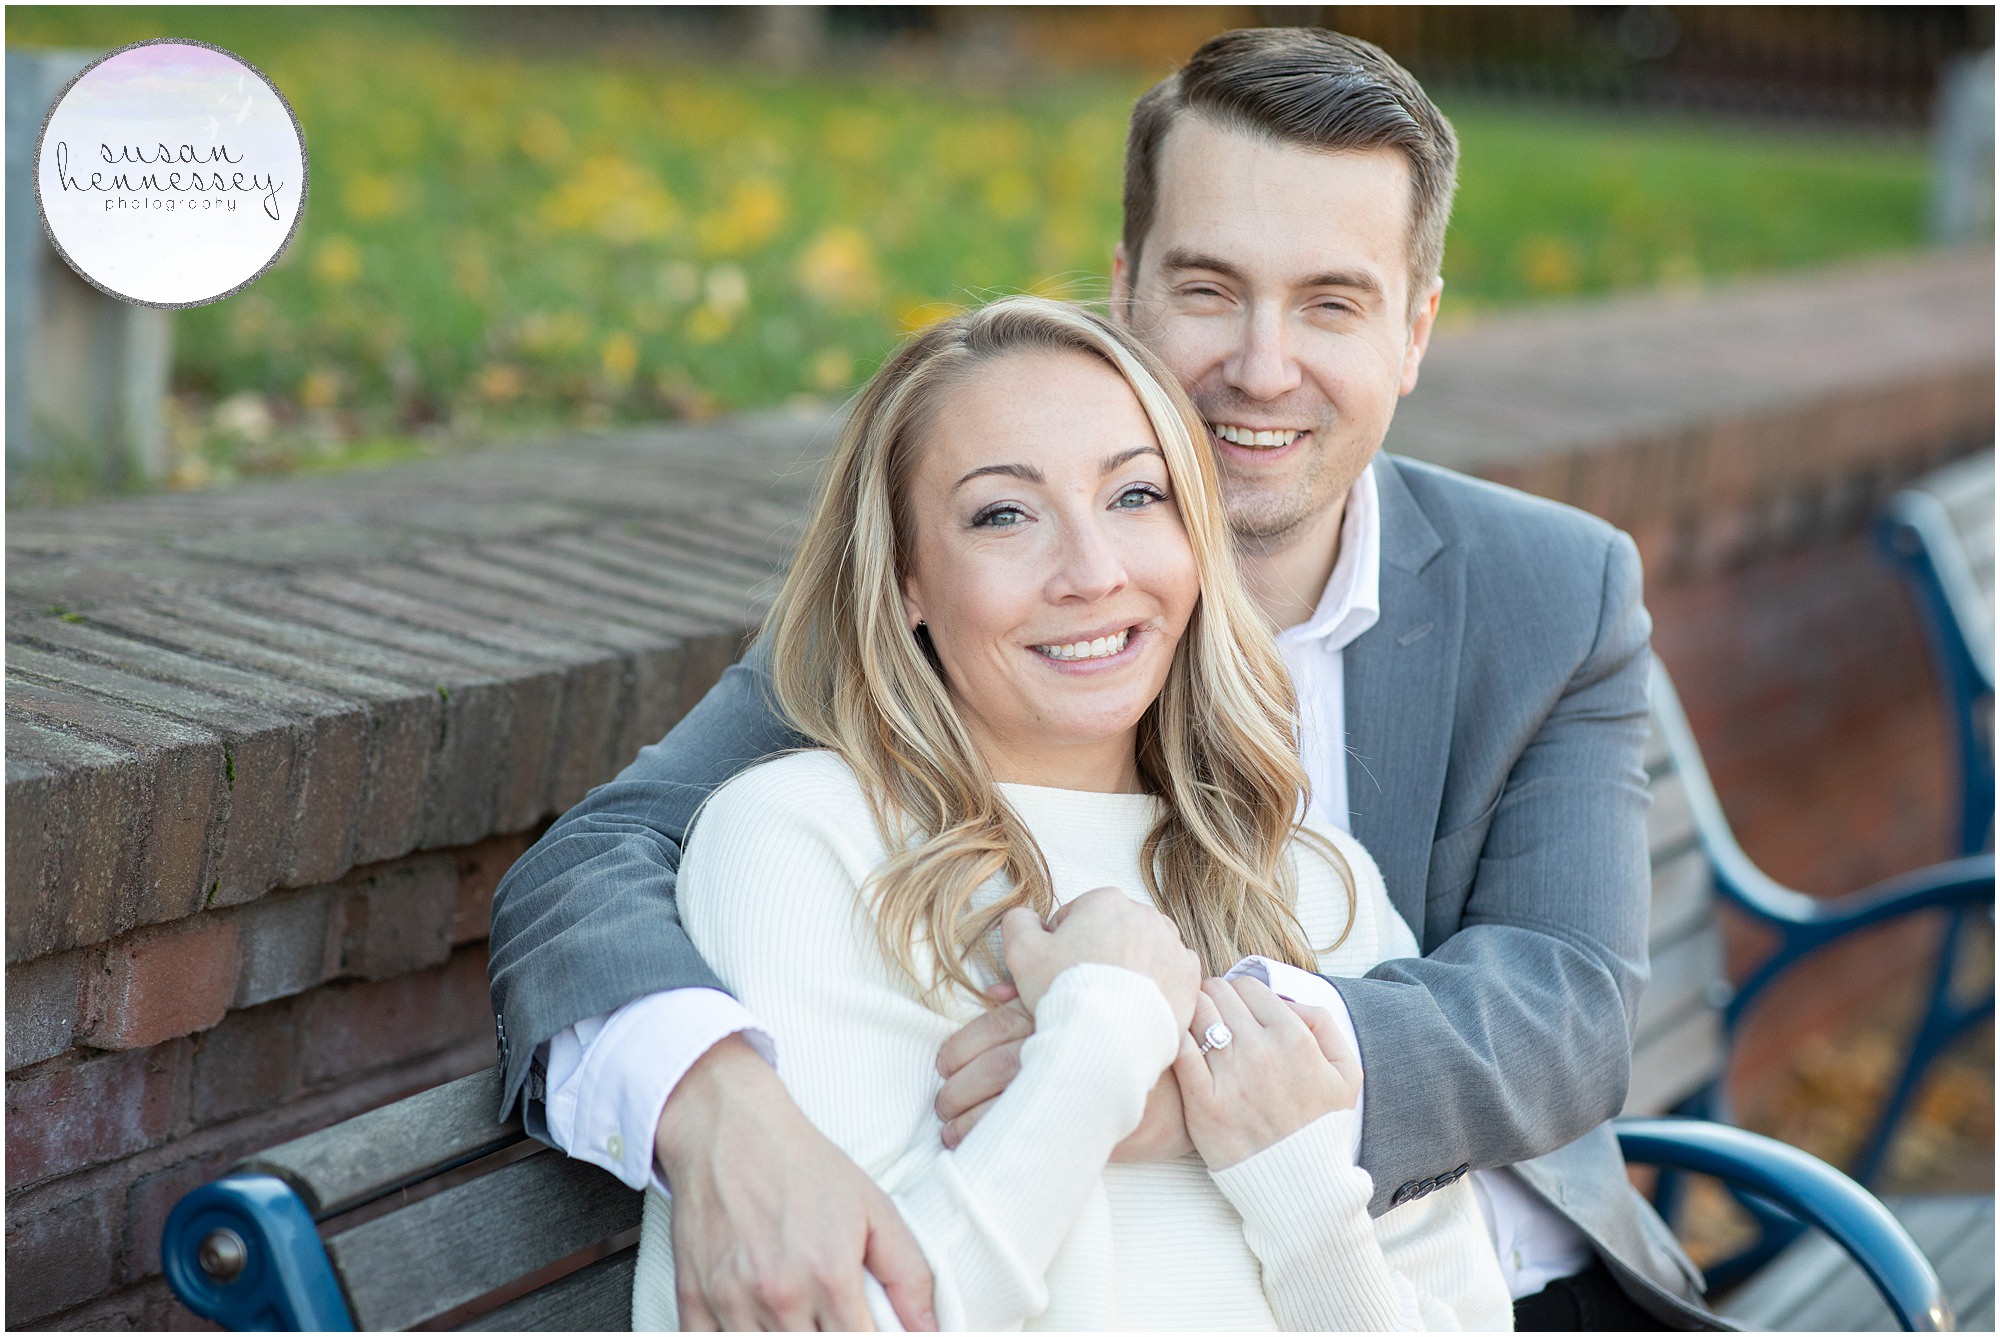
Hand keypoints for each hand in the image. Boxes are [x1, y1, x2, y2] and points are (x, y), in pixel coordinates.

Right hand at [653, 1035, 936, 1330]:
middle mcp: (779, 1295)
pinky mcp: (693, 1299)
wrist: (729, 1128)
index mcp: (829, 1276)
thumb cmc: (800, 1165)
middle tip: (832, 1318)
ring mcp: (731, 1301)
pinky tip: (756, 1323)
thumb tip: (931, 1330)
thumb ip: (908, 1274)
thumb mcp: (873, 1208)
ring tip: (800, 1316)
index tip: (869, 1328)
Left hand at [935, 981, 1192, 1160]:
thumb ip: (1038, 991)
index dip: (960, 1048)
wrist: (1181, 1082)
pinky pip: (1036, 1135)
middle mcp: (1070, 1045)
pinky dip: (1000, 1143)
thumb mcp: (1084, 1000)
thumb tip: (995, 989)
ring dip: (971, 1119)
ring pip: (1011, 1101)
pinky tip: (982, 1153)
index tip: (942, 1065)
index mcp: (1063, 1010)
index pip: (995, 1027)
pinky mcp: (1093, 1122)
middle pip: (997, 1066)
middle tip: (941, 1104)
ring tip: (950, 1133)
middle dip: (959, 1089)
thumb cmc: (1126, 1031)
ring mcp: (1082, 1084)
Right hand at [1001, 886, 1199, 1029]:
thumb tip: (1027, 917)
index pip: (1076, 917)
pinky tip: (1134, 1007)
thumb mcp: (1021, 952)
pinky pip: (1169, 977)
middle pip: (1112, 934)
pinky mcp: (1190, 977)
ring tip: (1108, 1001)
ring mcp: (1173, 946)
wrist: (1108, 1039)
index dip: (1060, 945)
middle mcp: (1147, 915)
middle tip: (1082, 989)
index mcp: (1107, 900)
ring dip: (1127, 969)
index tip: (1057, 972)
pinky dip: (1154, 988)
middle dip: (1098, 955)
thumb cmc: (1064, 992)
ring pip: (1142, 953)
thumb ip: (1018, 922)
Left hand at [1171, 977, 1360, 1170]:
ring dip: (1192, 1014)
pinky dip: (1175, 1038)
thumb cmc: (1321, 1128)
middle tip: (1212, 1016)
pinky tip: (1179, 1047)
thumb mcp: (1345, 1073)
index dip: (1239, 992)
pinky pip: (1179, 1049)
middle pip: (1218, 993)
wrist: (1302, 1187)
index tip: (1234, 1007)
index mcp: (1294, 1038)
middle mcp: (1261, 1051)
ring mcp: (1230, 1077)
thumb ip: (1322, 1024)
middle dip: (1214, 998)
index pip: (1248, 985)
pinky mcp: (1203, 1103)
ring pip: (1196, 1014)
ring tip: (1195, 1030)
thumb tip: (1285, 1000)